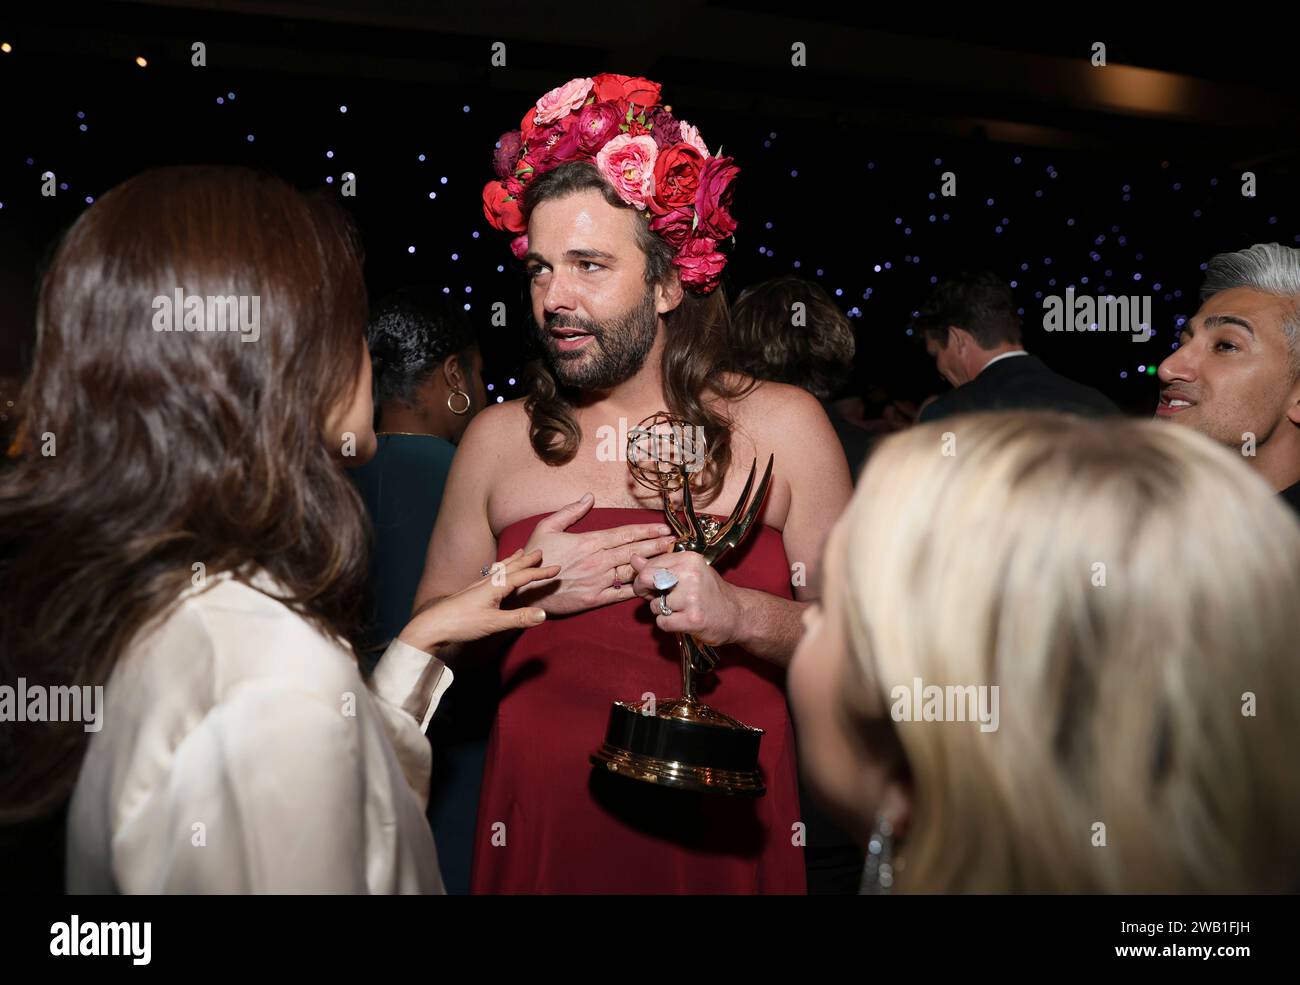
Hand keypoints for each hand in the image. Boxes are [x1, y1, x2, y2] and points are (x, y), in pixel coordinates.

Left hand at [398, 548, 559, 652]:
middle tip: (540, 551)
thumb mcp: (494, 623)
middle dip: (527, 559)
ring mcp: (478, 585)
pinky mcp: (471, 591)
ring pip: (500, 568)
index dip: (541, 572)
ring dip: (513, 560)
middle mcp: (488, 581)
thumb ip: (519, 618)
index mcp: (496, 586)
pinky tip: (495, 572)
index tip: (557, 568)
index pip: (524, 576)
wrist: (432, 625)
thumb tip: (544, 614)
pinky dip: (501, 568)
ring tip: (520, 552)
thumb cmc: (462, 623)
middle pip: (512, 567)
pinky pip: (492, 574)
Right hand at [516, 492, 679, 615]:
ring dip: (652, 564)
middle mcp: (598, 561)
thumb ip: (570, 512)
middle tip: (674, 541)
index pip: (624, 534)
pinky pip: (621, 593)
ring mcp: (598, 581)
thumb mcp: (546, 527)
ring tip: (669, 559)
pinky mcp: (595, 599)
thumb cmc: (535, 558)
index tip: (663, 528)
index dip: (646, 530)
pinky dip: (638, 588)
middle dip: (656, 545)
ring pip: (632, 570)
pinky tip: (652, 583)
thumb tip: (589, 497)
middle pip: (633, 550)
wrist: (524, 591)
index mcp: (589, 542)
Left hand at [629, 551, 740, 646]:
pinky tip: (682, 620)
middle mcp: (691, 575)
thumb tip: (633, 558)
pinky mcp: (692, 619)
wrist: (738, 614)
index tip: (651, 585)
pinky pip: (662, 622)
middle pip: (647, 580)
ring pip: (654, 605)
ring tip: (679, 610)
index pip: (649, 565)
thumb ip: (660, 566)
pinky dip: (668, 624)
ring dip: (662, 611)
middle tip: (657, 598)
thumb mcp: (688, 572)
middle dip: (645, 591)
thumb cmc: (709, 592)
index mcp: (689, 559)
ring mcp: (692, 598)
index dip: (644, 578)